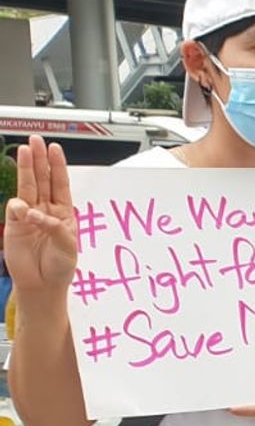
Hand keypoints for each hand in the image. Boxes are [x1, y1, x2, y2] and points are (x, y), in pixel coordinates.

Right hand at [4, 136, 78, 297]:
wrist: (43, 284)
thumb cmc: (60, 266)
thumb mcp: (68, 246)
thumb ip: (56, 228)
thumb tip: (37, 214)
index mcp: (63, 212)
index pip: (60, 183)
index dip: (57, 166)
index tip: (55, 148)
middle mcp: (45, 210)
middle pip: (42, 179)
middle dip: (39, 159)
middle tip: (36, 141)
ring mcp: (28, 215)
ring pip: (27, 187)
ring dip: (26, 168)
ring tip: (25, 150)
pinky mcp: (14, 225)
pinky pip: (16, 209)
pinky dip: (20, 207)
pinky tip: (25, 210)